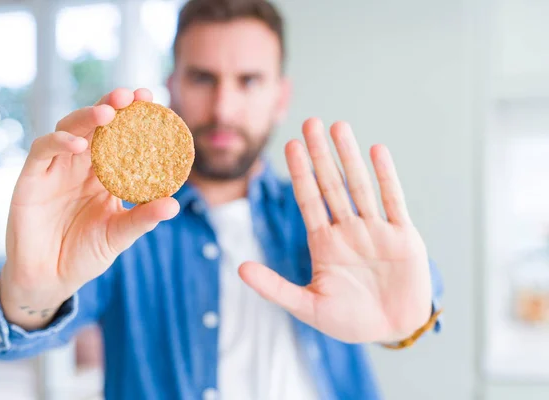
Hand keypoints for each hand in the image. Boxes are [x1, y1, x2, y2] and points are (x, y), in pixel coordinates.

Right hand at [0, 88, 179, 329]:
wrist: (50, 278)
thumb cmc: (86, 253)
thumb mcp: (119, 234)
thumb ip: (142, 218)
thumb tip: (174, 205)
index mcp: (105, 173)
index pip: (121, 136)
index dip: (135, 116)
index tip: (153, 100)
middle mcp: (81, 164)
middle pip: (96, 124)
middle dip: (112, 105)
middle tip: (131, 96)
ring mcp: (56, 168)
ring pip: (69, 128)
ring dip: (87, 117)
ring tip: (108, 113)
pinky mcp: (32, 178)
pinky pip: (43, 151)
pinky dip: (59, 142)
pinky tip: (79, 144)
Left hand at [239, 118, 431, 343]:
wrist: (393, 330)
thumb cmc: (350, 320)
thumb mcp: (308, 306)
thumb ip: (274, 288)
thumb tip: (240, 268)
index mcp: (324, 243)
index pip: (308, 200)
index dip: (300, 173)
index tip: (290, 145)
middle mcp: (348, 230)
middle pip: (331, 184)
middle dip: (320, 155)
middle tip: (310, 123)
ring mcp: (375, 230)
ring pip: (360, 186)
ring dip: (350, 157)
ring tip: (339, 127)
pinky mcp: (403, 236)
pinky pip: (393, 201)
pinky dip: (386, 176)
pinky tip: (377, 151)